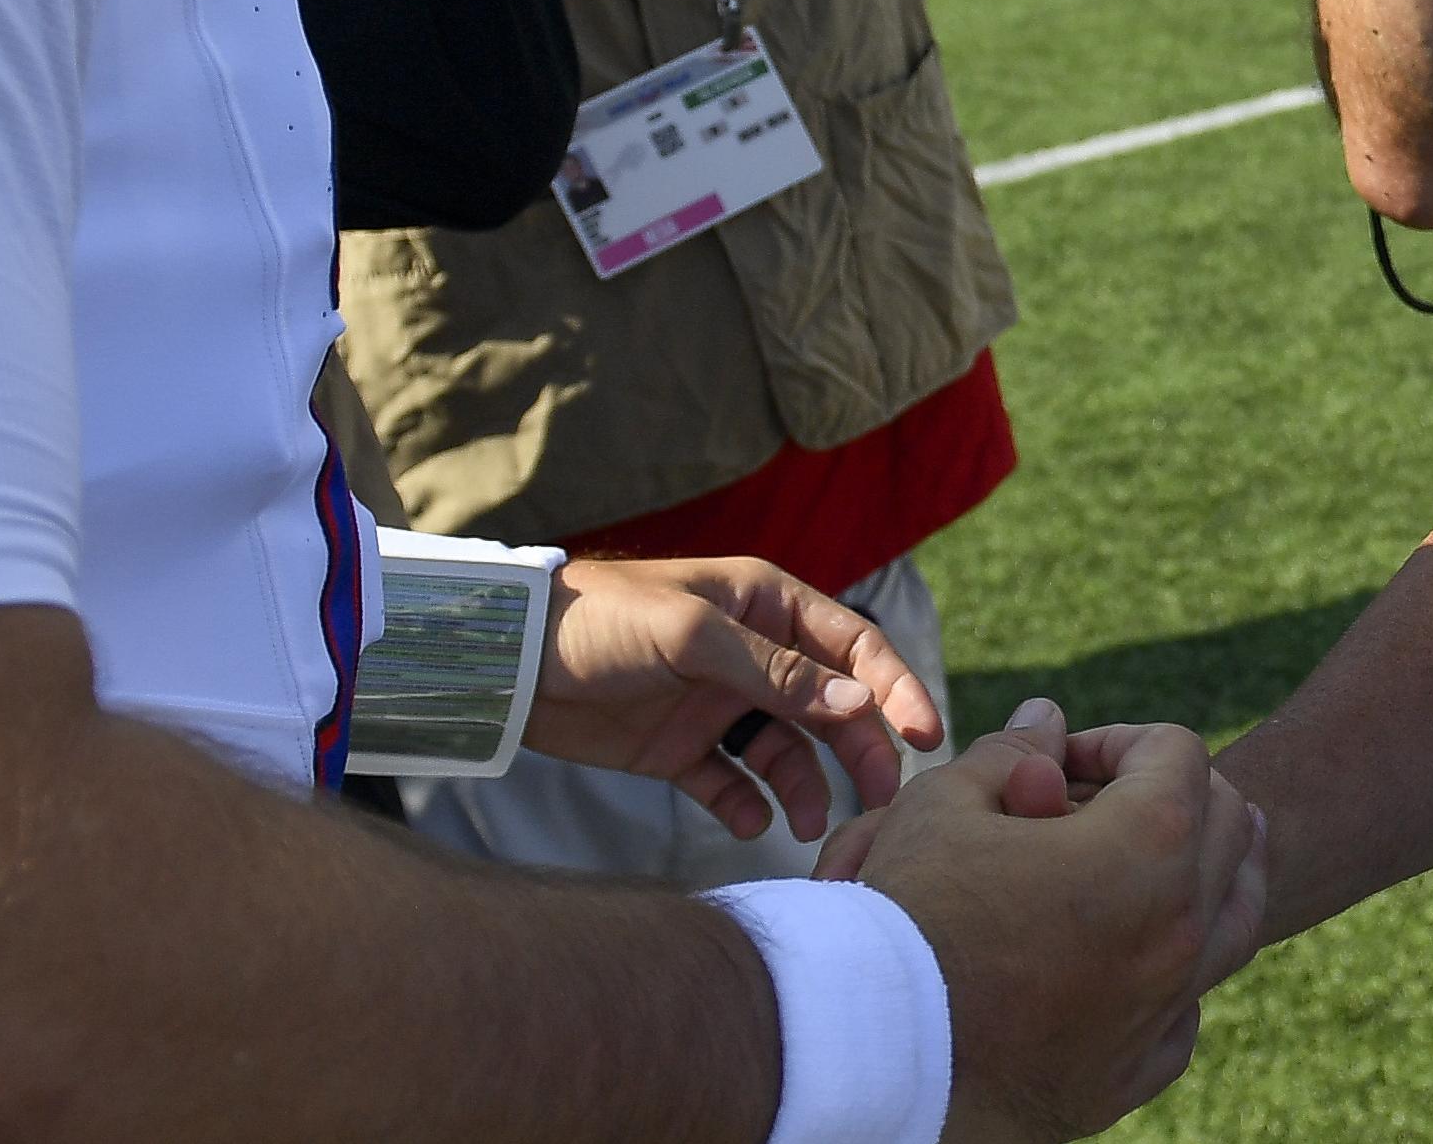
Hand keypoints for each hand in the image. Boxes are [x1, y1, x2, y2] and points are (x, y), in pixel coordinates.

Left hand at [521, 556, 943, 846]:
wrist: (506, 662)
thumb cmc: (600, 622)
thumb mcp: (693, 636)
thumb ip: (776, 673)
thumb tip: (860, 701)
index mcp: (763, 604)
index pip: (851, 645)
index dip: (894, 686)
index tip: (926, 735)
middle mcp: (749, 653)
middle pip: (829, 704)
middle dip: (860, 749)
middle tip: (879, 799)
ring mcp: (715, 702)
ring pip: (786, 750)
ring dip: (806, 786)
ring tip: (808, 826)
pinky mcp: (678, 748)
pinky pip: (730, 782)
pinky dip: (747, 806)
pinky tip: (749, 824)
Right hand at [825, 701, 1271, 1143]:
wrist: (875, 1055)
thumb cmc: (906, 917)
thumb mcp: (944, 805)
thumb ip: (1011, 753)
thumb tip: (1048, 719)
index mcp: (1148, 843)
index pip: (1177, 752)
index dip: (1117, 740)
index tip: (1061, 762)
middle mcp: (1181, 923)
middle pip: (1231, 824)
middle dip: (1172, 795)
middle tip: (1101, 801)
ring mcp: (1169, 1001)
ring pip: (1237, 916)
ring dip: (1207, 873)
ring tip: (1155, 859)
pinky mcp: (1141, 1068)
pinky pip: (1189, 1004)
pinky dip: (1172, 969)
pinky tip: (1126, 957)